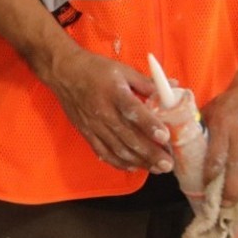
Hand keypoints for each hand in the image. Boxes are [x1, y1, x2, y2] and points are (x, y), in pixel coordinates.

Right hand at [39, 46, 172, 172]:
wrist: (63, 72)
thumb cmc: (95, 69)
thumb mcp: (123, 70)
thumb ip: (147, 83)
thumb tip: (174, 88)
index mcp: (114, 92)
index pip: (133, 111)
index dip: (149, 125)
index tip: (165, 137)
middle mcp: (103, 112)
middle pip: (128, 137)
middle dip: (150, 153)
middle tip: (168, 163)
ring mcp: (93, 125)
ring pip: (118, 149)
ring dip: (139, 161)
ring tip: (157, 168)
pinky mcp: (86, 133)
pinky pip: (103, 152)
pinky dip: (118, 163)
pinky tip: (133, 167)